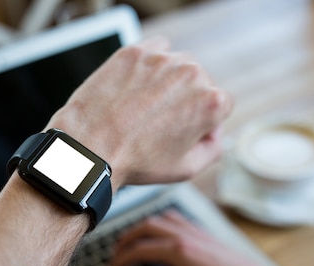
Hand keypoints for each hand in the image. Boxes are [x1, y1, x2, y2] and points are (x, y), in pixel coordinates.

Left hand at [44, 37, 232, 188]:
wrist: (91, 147)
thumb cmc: (136, 161)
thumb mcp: (186, 169)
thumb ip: (214, 148)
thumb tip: (216, 133)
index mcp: (211, 102)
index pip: (223, 104)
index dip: (206, 121)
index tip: (186, 130)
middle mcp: (191, 74)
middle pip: (201, 82)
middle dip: (187, 100)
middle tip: (162, 123)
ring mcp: (162, 60)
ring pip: (179, 65)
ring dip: (170, 82)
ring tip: (146, 107)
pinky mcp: (136, 52)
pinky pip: (156, 49)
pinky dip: (151, 64)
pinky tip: (139, 86)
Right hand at [110, 211, 300, 265]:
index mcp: (178, 251)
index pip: (140, 249)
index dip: (122, 259)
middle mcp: (187, 235)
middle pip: (147, 226)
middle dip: (127, 239)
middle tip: (117, 253)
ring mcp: (198, 232)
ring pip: (162, 218)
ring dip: (144, 227)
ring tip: (135, 242)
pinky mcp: (207, 235)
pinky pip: (178, 219)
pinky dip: (162, 223)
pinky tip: (163, 236)